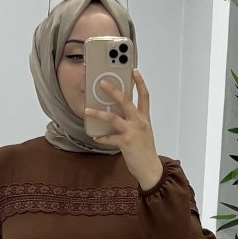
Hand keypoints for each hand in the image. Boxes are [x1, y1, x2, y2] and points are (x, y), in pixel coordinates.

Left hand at [85, 69, 162, 190]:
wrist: (150, 168)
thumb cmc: (145, 150)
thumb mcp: (143, 131)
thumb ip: (134, 120)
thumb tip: (118, 112)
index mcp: (144, 118)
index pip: (144, 95)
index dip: (140, 82)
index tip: (134, 70)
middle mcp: (139, 122)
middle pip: (126, 101)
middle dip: (113, 90)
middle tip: (102, 83)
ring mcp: (132, 131)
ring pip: (113, 117)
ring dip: (98, 113)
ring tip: (87, 110)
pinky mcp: (125, 142)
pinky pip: (109, 137)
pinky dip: (101, 137)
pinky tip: (95, 136)